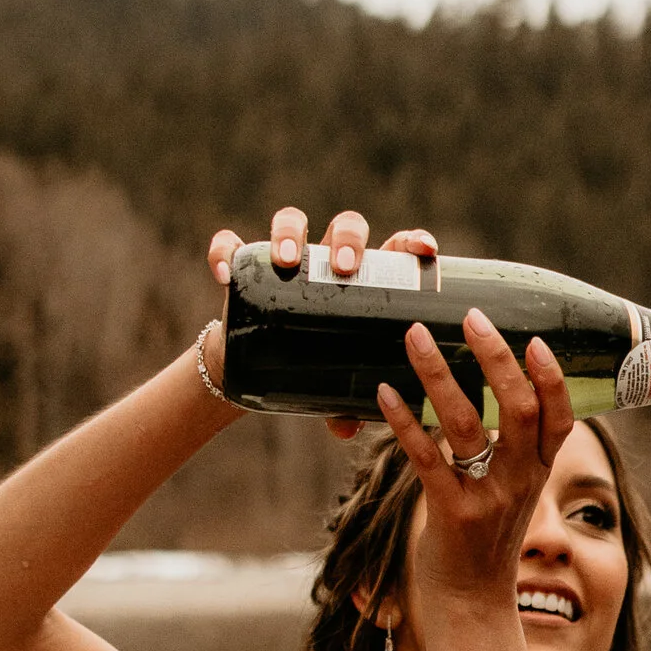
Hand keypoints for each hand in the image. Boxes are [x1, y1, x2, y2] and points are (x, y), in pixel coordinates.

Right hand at [203, 212, 440, 433]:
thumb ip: (346, 405)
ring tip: (288, 263)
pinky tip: (224, 274)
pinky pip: (230, 246)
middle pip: (345, 227)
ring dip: (289, 234)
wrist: (257, 367)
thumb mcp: (333, 386)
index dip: (412, 240)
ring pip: (290, 221)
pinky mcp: (243, 265)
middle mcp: (328, 258)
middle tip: (344, 269)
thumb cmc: (314, 368)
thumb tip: (349, 429)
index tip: (426, 249)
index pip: (395, 247)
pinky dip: (225, 252)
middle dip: (347, 240)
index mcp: (365, 278)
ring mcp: (286, 256)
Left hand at [378, 309, 572, 606]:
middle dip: (495, 357)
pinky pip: (425, 458)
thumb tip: (491, 392)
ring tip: (415, 337)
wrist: (471, 604)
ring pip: (465, 424)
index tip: (533, 338)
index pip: (559, 417)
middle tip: (471, 318)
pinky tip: (383, 393)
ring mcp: (486, 498)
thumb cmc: (484, 540)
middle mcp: (519, 481)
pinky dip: (403, 421)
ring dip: (438, 374)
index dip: (551, 377)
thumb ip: (510, 449)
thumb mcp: (512, 491)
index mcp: (538, 471)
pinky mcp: (450, 514)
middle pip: (518, 408)